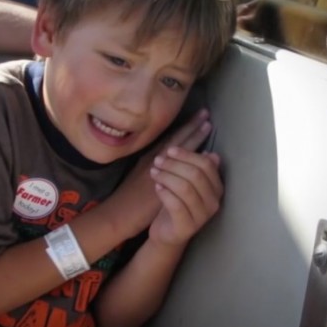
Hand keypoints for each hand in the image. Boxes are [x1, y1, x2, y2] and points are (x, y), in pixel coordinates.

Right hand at [109, 109, 213, 236]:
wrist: (119, 213)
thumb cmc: (129, 198)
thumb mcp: (142, 177)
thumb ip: (159, 167)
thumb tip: (174, 159)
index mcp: (150, 158)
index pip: (170, 139)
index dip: (184, 127)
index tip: (198, 116)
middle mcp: (154, 160)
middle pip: (175, 140)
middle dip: (191, 127)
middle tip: (206, 113)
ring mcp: (158, 170)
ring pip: (177, 149)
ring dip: (193, 136)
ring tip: (207, 125)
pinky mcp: (161, 181)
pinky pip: (178, 167)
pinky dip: (189, 158)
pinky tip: (202, 154)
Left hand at [148, 144, 222, 246]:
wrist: (168, 233)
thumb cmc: (177, 203)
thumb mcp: (186, 183)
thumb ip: (196, 168)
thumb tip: (211, 154)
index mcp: (216, 188)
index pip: (206, 165)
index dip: (187, 155)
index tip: (169, 150)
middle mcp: (213, 203)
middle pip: (195, 175)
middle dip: (174, 164)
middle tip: (158, 161)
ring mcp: (201, 217)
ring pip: (185, 188)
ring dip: (166, 176)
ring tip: (154, 172)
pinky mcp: (187, 227)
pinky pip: (176, 205)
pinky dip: (164, 193)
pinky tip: (157, 187)